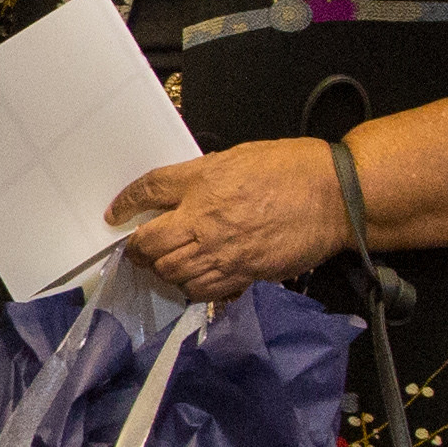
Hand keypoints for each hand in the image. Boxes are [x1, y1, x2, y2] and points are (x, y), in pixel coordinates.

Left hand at [105, 138, 350, 301]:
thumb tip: (180, 195)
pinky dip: (191, 286)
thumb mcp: (235, 157)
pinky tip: (192, 278)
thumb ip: (201, 177)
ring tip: (161, 265)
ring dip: (162, 269)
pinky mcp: (243, 275)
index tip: (115, 214)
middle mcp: (204, 220)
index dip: (126, 203)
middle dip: (138, 249)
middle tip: (136, 249)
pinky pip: (203, 289)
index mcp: (202, 182)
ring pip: (173, 272)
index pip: (149, 191)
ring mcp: (222, 252)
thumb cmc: (288, 168)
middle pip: (151, 243)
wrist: (332, 197)